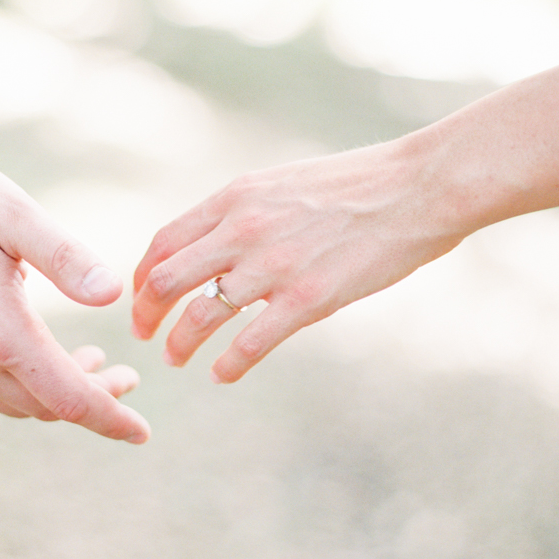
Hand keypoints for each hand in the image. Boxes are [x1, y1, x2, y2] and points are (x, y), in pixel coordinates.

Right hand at [0, 155, 149, 442]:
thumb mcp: (16, 216)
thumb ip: (67, 258)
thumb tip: (113, 295)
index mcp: (1, 333)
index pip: (70, 398)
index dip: (111, 417)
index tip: (142, 431)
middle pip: (47, 407)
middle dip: (93, 400)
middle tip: (126, 375)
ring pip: (17, 403)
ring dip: (57, 393)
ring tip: (90, 362)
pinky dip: (23, 386)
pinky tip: (38, 357)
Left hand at [132, 141, 461, 382]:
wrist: (417, 188)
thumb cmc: (355, 185)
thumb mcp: (282, 183)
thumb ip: (242, 212)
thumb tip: (212, 242)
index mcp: (236, 198)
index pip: (164, 242)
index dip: (142, 277)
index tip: (142, 298)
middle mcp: (244, 230)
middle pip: (166, 281)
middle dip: (146, 315)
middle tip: (145, 335)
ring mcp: (274, 267)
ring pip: (199, 317)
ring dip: (180, 345)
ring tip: (177, 360)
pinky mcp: (308, 300)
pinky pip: (249, 343)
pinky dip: (227, 365)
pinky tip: (223, 375)